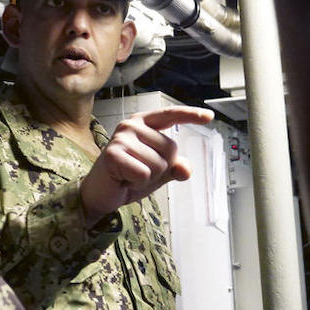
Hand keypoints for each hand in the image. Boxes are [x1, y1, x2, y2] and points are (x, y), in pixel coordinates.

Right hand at [80, 106, 213, 223]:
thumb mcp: (158, 172)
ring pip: (160, 164)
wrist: (99, 194)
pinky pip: (145, 174)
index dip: (191, 115)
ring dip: (148, 178)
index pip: (170, 115)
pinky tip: (124, 180)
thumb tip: (186, 169)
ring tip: (129, 175)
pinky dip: (138, 183)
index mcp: (143, 123)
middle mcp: (131, 125)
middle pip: (171, 149)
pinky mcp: (114, 154)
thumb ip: (174, 167)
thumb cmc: (127, 178)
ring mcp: (122, 138)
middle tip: (139, 171)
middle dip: (161, 168)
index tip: (209, 117)